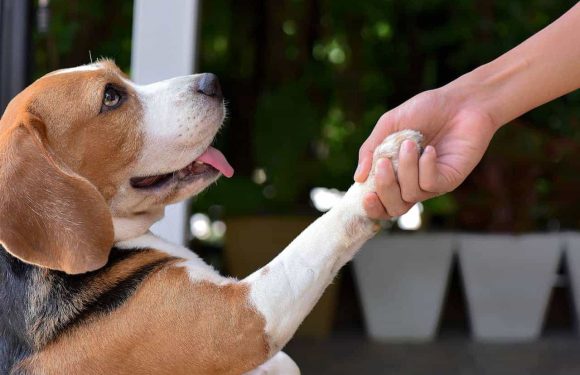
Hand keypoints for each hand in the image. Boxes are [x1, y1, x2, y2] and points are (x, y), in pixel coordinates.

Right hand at [355, 87, 497, 218]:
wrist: (461, 100)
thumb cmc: (425, 110)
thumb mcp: (389, 124)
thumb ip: (371, 149)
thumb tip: (358, 178)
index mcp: (395, 173)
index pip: (380, 202)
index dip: (371, 206)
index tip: (365, 195)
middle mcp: (412, 183)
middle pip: (394, 208)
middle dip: (385, 188)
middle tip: (384, 163)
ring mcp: (431, 183)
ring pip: (410, 195)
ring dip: (406, 169)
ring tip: (409, 143)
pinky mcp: (450, 179)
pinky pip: (430, 185)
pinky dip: (425, 167)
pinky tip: (429, 149)